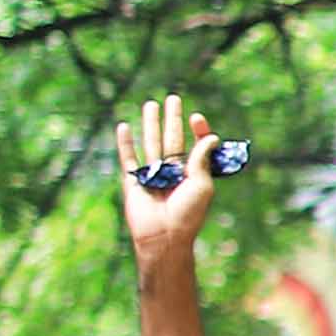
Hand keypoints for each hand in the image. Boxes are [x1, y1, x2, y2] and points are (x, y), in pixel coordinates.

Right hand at [116, 96, 224, 269]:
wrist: (163, 236)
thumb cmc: (188, 213)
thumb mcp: (202, 184)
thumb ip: (202, 158)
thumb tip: (211, 136)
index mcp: (192, 173)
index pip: (194, 146)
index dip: (196, 131)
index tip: (196, 117)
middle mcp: (172, 172)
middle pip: (172, 139)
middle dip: (172, 119)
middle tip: (172, 98)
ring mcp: (152, 174)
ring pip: (151, 142)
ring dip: (150, 124)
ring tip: (150, 104)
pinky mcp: (133, 180)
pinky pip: (127, 158)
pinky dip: (124, 143)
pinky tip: (124, 127)